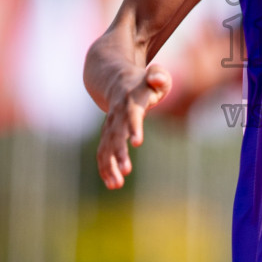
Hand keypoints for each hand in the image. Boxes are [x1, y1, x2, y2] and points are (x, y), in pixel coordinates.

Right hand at [95, 64, 172, 188]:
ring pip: (106, 146)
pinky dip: (106, 168)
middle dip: (120, 153)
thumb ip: (158, 77)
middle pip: (116, 134)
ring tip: (117, 185)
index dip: (134, 127)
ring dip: (110, 165)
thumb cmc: (144, 82)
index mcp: (131, 100)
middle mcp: (117, 114)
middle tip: (127, 170)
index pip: (132, 115)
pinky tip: (113, 183)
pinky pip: (103, 152)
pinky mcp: (107, 135)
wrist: (114, 80)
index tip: (137, 142)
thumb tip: (156, 78)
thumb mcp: (156, 77)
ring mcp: (110, 125)